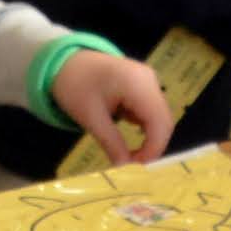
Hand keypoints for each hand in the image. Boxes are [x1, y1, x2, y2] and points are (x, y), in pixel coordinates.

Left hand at [53, 47, 171, 164]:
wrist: (66, 62)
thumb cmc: (75, 86)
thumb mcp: (90, 118)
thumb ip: (111, 143)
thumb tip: (125, 168)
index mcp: (137, 84)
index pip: (159, 122)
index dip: (153, 148)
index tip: (136, 167)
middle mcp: (149, 80)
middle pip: (164, 120)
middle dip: (153, 145)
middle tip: (133, 163)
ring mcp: (149, 80)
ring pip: (160, 117)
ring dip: (149, 136)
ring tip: (129, 152)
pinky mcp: (145, 84)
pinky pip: (152, 110)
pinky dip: (144, 126)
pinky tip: (126, 130)